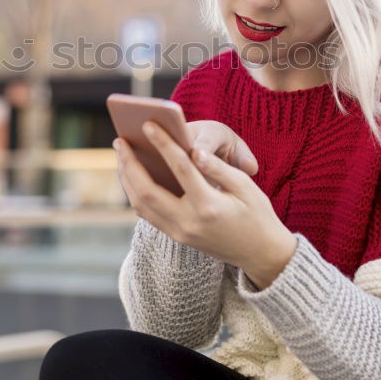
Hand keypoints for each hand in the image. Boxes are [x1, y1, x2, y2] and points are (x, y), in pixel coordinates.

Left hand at [114, 121, 295, 289]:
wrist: (261, 254)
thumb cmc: (257, 215)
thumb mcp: (246, 187)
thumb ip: (219, 168)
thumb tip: (195, 151)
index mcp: (209, 206)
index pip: (180, 169)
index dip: (163, 144)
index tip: (148, 125)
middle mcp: (188, 222)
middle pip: (147, 190)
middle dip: (129, 163)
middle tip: (120, 140)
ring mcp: (180, 233)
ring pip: (141, 205)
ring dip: (127, 179)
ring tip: (121, 154)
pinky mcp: (176, 237)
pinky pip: (147, 214)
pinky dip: (135, 192)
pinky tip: (132, 174)